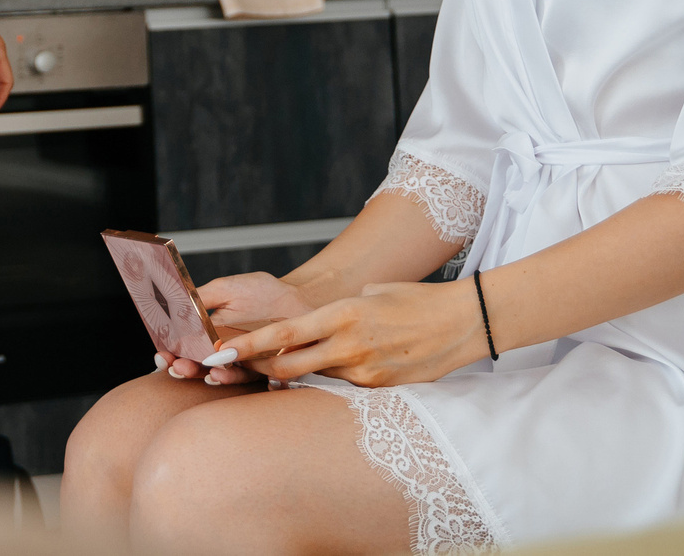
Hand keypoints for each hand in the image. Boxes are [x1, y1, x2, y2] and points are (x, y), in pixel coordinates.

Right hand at [161, 274, 313, 385]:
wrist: (299, 299)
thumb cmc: (263, 291)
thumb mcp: (226, 288)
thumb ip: (200, 298)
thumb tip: (175, 308)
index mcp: (207, 331)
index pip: (182, 346)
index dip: (169, 353)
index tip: (163, 355)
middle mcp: (221, 350)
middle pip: (195, 365)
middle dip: (183, 368)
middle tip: (176, 367)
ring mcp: (241, 362)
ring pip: (219, 375)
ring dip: (207, 376)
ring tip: (205, 372)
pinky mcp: (262, 370)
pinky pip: (246, 378)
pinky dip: (233, 378)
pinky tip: (223, 374)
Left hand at [222, 280, 487, 387]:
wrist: (462, 322)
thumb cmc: (416, 300)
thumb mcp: (371, 293)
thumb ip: (339, 312)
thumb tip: (319, 326)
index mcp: (342, 315)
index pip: (284, 336)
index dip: (249, 345)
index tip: (221, 351)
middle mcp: (349, 346)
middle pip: (289, 367)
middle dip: (261, 367)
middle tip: (237, 366)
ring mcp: (364, 372)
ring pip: (314, 376)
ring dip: (300, 371)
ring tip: (288, 362)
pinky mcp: (379, 388)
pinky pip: (343, 385)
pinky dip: (333, 377)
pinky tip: (338, 367)